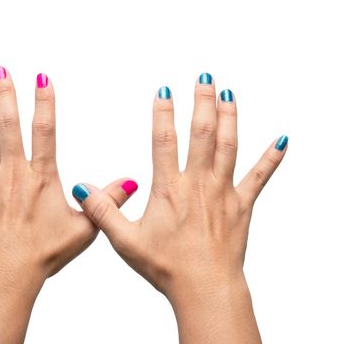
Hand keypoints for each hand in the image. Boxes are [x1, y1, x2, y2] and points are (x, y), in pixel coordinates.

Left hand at [0, 67, 135, 342]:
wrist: (10, 272)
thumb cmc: (46, 252)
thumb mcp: (85, 228)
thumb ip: (107, 201)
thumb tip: (131, 182)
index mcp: (42, 177)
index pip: (45, 131)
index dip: (44, 103)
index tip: (42, 79)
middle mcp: (14, 173)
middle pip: (9, 126)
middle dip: (6, 95)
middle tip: (1, 70)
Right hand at [72, 73, 287, 342]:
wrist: (205, 288)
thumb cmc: (167, 266)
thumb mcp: (125, 241)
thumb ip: (103, 211)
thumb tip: (82, 188)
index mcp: (170, 189)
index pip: (164, 141)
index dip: (163, 113)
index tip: (164, 91)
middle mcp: (198, 184)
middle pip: (202, 134)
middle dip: (203, 102)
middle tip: (205, 78)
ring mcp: (223, 192)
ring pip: (229, 146)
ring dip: (229, 118)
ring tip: (229, 94)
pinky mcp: (241, 205)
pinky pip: (259, 176)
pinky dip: (271, 157)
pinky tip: (282, 140)